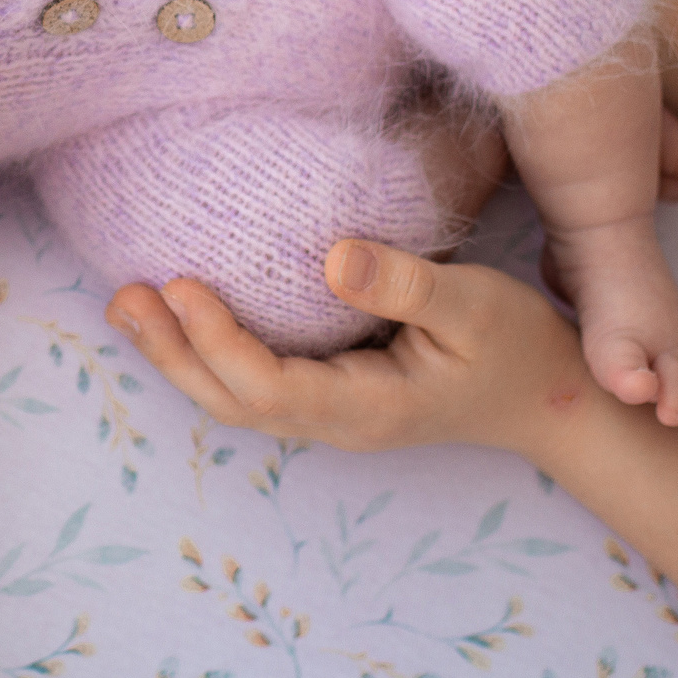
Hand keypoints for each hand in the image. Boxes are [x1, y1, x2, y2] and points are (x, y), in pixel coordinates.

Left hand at [108, 241, 606, 461]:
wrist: (553, 400)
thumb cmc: (518, 347)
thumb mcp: (475, 305)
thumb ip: (406, 284)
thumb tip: (332, 255)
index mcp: (367, 408)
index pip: (267, 386)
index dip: (215, 339)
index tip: (179, 281)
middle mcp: (338, 421)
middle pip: (232, 403)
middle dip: (172, 352)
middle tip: (124, 294)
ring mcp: (332, 414)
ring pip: (235, 398)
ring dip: (179, 354)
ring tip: (129, 302)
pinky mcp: (332, 394)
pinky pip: (254, 383)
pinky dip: (208, 351)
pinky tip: (183, 313)